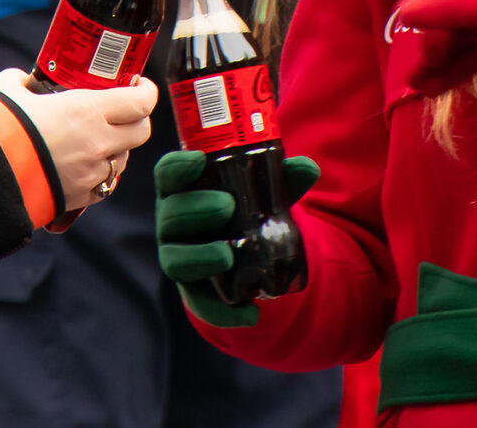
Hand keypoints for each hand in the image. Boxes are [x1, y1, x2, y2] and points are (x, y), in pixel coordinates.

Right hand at [0, 69, 154, 213]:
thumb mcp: (9, 89)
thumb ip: (23, 80)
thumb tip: (25, 81)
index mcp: (89, 111)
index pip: (141, 102)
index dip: (146, 91)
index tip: (140, 84)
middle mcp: (98, 143)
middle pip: (142, 132)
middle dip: (137, 120)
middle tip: (123, 112)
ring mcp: (91, 173)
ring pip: (123, 160)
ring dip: (116, 149)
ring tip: (96, 140)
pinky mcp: (79, 198)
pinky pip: (103, 186)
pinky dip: (99, 176)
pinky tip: (83, 167)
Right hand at [155, 150, 320, 327]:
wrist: (247, 254)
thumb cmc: (245, 209)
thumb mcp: (264, 192)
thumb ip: (283, 179)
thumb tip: (308, 168)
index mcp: (184, 189)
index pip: (168, 173)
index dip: (178, 166)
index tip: (198, 161)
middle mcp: (173, 223)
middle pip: (171, 215)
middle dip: (195, 209)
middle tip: (227, 206)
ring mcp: (179, 258)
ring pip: (175, 260)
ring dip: (199, 257)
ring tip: (226, 255)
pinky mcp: (193, 291)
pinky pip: (200, 304)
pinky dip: (223, 312)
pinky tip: (250, 314)